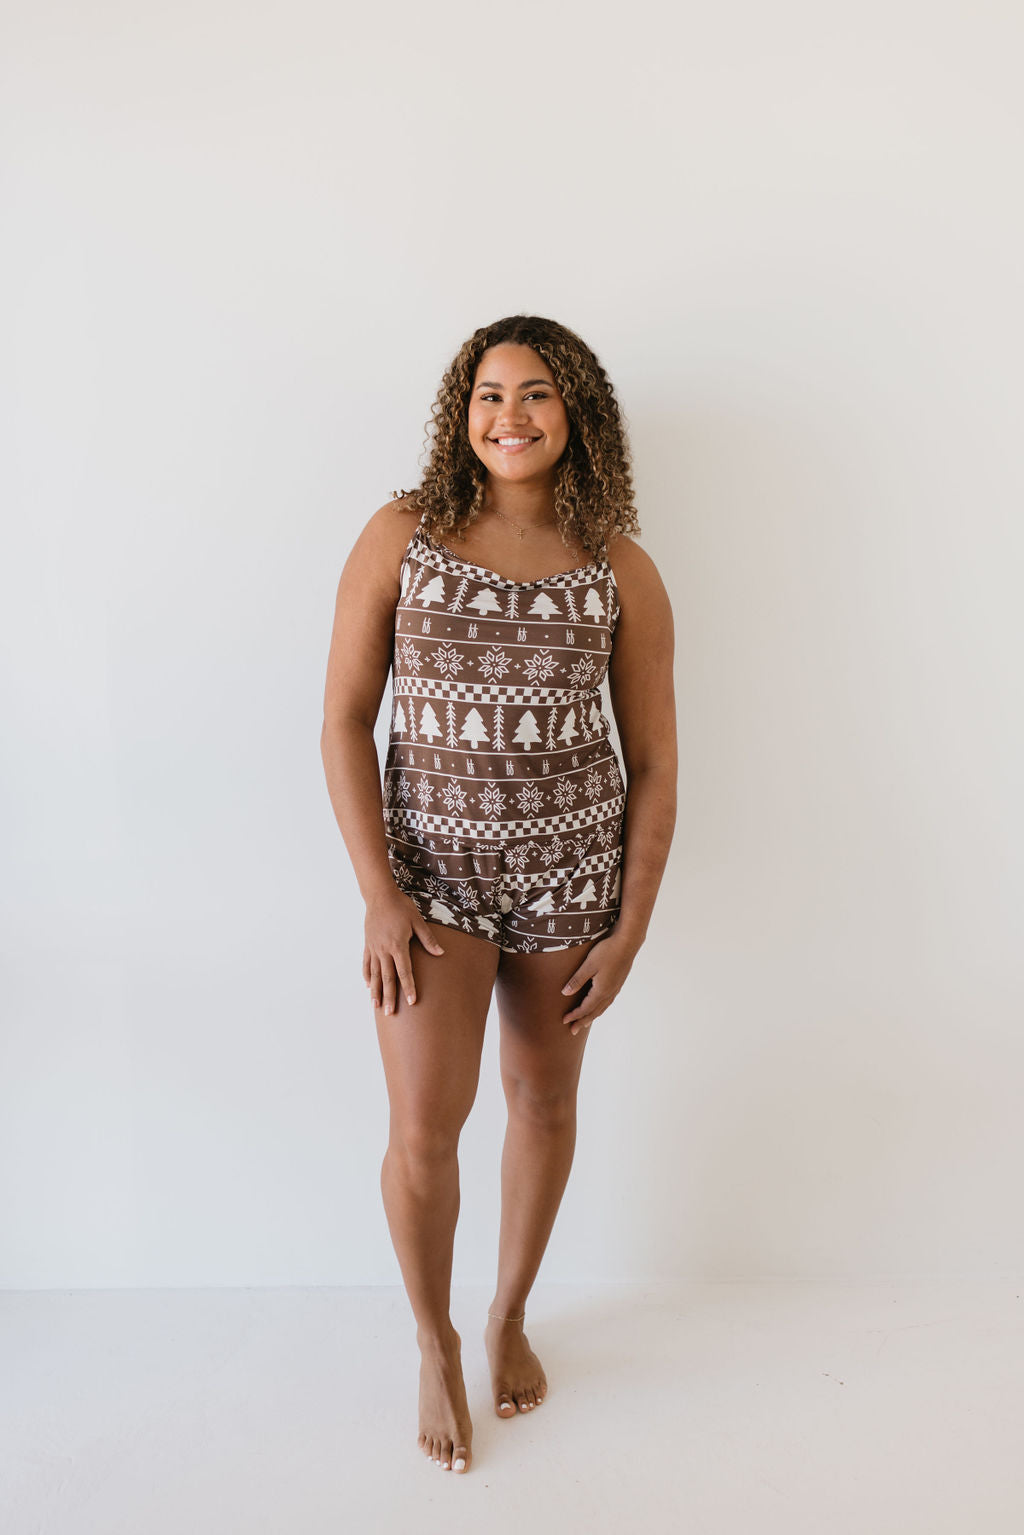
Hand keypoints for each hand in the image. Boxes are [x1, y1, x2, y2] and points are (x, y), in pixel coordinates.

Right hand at [363, 889, 444, 1015]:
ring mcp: (374, 948)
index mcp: (398, 946)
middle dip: (389, 996)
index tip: (411, 1002)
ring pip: (375, 974)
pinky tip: (368, 985)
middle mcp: (384, 950)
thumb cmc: (401, 907)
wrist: (380, 896)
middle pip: (387, 978)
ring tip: (376, 1006)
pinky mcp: (368, 944)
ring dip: (375, 991)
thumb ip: (428, 939)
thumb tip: (440, 952)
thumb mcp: (417, 921)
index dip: (409, 987)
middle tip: (390, 1013)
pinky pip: (366, 963)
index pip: (404, 972)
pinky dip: (367, 975)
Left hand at [560, 929, 638, 1034]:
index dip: (574, 1015)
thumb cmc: (607, 952)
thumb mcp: (588, 965)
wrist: (628, 943)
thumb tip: (565, 993)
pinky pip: (607, 1001)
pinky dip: (600, 1008)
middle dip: (582, 1021)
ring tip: (585, 1022)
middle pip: (594, 1012)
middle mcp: (609, 993)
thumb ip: (577, 980)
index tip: (564, 1021)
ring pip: (602, 1008)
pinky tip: (599, 1006)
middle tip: (573, 1030)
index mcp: (601, 991)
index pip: (585, 1008)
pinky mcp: (618, 983)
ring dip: (592, 1016)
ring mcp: (615, 988)